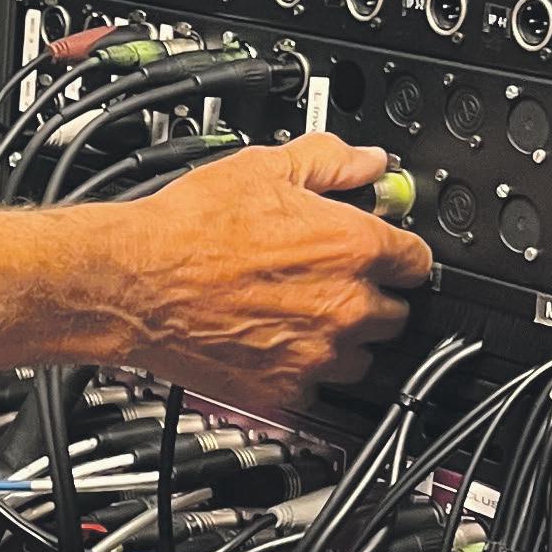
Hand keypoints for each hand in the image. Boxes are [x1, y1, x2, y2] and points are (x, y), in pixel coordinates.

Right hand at [100, 135, 434, 408]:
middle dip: (368, 295)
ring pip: (359, 356)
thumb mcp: (262, 168)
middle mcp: (346, 308)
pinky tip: (268, 339)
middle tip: (326, 278)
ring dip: (339, 337)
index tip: (379, 248)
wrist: (133, 283)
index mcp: (352, 248)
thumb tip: (366, 160)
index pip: (419, 259)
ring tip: (296, 312)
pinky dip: (298, 368)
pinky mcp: (285, 390)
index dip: (396, 249)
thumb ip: (330, 162)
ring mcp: (317, 355)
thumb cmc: (188, 229)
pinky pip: (313, 385)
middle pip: (396, 312)